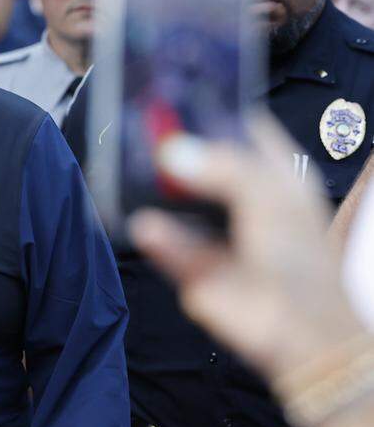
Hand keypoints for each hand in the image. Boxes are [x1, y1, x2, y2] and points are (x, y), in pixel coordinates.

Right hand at [129, 114, 365, 381]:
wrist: (297, 334)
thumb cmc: (299, 260)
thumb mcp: (269, 198)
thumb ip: (224, 168)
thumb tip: (174, 154)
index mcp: (273, 176)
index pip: (241, 129)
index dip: (214, 110)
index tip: (179, 92)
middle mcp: (242, 200)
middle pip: (200, 162)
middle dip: (173, 147)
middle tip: (141, 126)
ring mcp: (217, 235)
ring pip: (175, 202)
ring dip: (155, 190)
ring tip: (127, 168)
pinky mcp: (195, 268)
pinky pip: (166, 244)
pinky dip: (155, 236)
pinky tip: (144, 223)